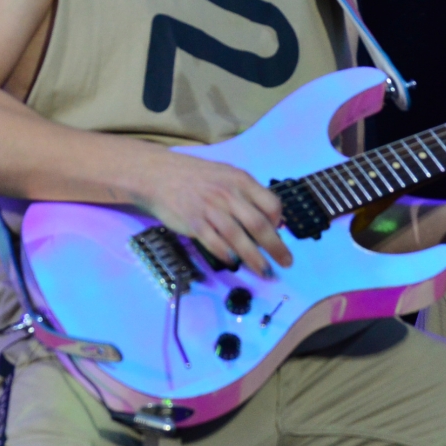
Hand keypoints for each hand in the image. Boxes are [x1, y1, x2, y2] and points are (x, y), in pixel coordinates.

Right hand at [133, 150, 292, 278]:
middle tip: (285, 262)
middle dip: (275, 247)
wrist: (160, 175)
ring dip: (254, 257)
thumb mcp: (226, 176)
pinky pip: (214, 242)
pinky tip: (234, 262)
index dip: (279, 221)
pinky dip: (226, 254)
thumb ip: (247, 194)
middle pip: (258, 224)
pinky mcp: (194, 222)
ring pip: (238, 237)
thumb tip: (269, 219)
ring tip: (264, 271)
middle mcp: (228, 194)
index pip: (271, 203)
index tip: (279, 233)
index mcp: (241, 180)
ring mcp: (210, 208)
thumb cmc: (197, 177)